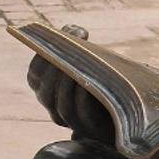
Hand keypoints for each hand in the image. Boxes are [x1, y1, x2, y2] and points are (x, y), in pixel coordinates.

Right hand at [26, 25, 114, 143]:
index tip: (60, 38)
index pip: (35, 73)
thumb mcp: (87, 55)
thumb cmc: (100, 73)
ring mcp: (67, 118)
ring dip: (69, 83)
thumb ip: (77, 40)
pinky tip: (90, 81)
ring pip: (60, 104)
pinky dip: (82, 96)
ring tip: (80, 63)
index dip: (43, 56)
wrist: (123, 103)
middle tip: (71, 48)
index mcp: (44, 85)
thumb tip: (75, 31)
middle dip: (56, 68)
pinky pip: (80, 113)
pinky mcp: (86, 127)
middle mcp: (51, 104)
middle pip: (45, 90)